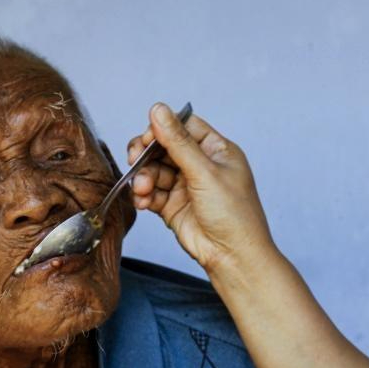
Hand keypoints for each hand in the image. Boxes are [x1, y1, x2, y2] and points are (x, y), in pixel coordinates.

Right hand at [128, 104, 276, 274]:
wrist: (233, 257)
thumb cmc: (234, 215)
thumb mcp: (205, 172)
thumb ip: (178, 142)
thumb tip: (158, 110)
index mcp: (217, 151)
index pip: (184, 127)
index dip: (163, 129)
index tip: (147, 137)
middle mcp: (201, 166)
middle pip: (164, 147)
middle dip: (147, 154)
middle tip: (135, 160)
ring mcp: (186, 186)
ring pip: (154, 170)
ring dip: (143, 178)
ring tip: (143, 189)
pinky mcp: (173, 206)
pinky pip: (151, 192)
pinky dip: (143, 195)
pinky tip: (143, 201)